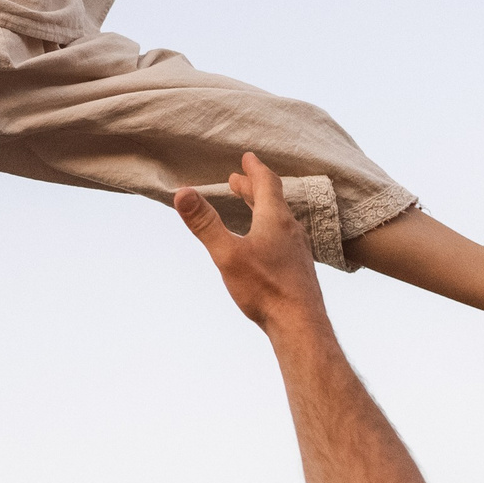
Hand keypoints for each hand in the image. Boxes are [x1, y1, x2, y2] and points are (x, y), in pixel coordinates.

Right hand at [174, 153, 329, 329]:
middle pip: (273, 200)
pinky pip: (284, 238)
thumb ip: (205, 223)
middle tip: (239, 180)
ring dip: (263, 208)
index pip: (266, 184)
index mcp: (275, 220)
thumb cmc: (265, 289)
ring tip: (252, 208)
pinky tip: (265, 246)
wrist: (300, 325)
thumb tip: (183, 193)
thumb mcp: (227, 254)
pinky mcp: (299, 268)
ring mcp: (297, 250)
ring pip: (280, 220)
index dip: (255, 169)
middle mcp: (290, 230)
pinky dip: (271, 228)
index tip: (247, 157)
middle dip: (254, 188)